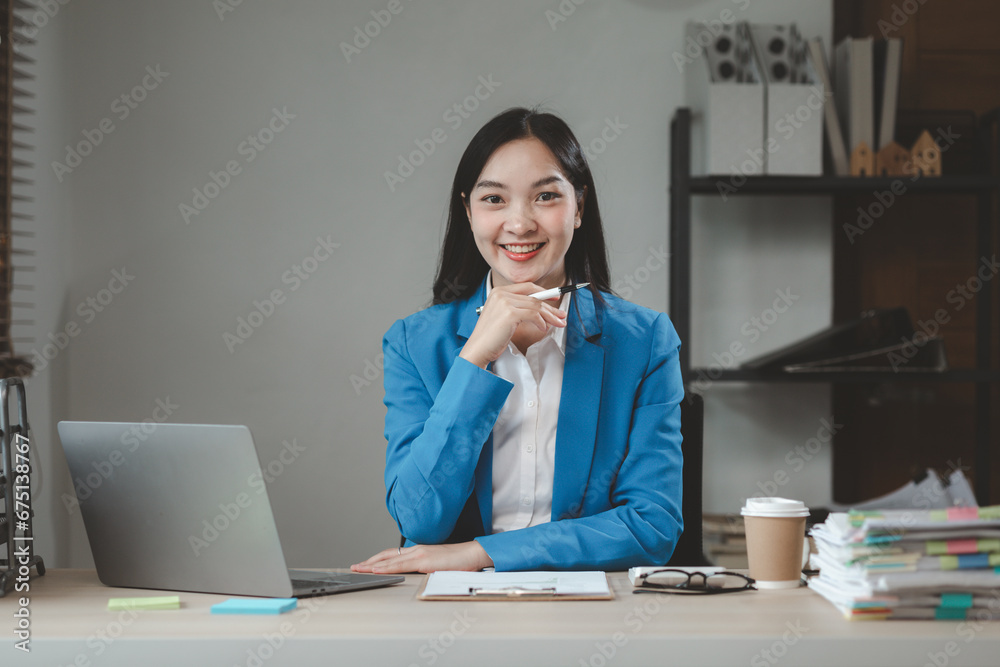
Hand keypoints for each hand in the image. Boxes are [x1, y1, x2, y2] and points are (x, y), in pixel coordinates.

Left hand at [351, 541, 493, 573]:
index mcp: (419, 551)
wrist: (474, 554)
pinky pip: (401, 565)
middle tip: (354, 566)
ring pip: (390, 559)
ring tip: (359, 568)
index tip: (366, 564)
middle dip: (369, 561)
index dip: (377, 559)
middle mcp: (416, 550)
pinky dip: (386, 567)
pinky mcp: (424, 561)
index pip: (393, 554)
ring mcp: (420, 554)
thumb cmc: (460, 560)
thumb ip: (426, 567)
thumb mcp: (438, 564)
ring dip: (372, 564)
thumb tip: (417, 574)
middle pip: (386, 555)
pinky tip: (377, 570)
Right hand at [460, 283, 565, 367]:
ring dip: (550, 316)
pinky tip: (543, 329)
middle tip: (561, 315)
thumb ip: (517, 308)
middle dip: (551, 307)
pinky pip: (534, 315)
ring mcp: (505, 302)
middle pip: (534, 297)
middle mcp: (501, 294)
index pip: (526, 287)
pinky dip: (541, 322)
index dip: (543, 292)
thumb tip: (540, 309)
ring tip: (559, 323)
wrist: (478, 349)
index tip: (555, 298)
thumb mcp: (503, 317)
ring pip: (536, 306)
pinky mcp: (510, 313)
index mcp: (498, 292)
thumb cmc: (490, 337)